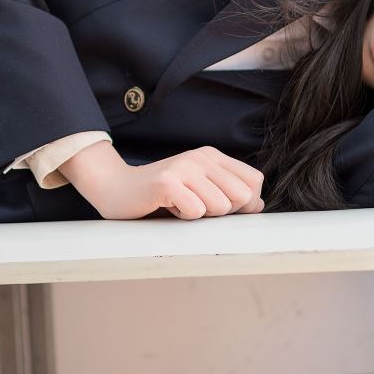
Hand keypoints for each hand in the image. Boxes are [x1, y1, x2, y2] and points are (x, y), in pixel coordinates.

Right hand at [63, 142, 264, 219]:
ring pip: (220, 206)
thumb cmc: (160, 194)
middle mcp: (201, 157)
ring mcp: (183, 167)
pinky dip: (183, 217)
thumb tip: (258, 204)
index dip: (246, 203)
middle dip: (224, 211)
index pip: (254, 181)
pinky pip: (195, 211)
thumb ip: (228, 193)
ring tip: (180, 205)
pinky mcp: (167, 182)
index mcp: (212, 156)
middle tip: (198, 207)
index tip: (222, 207)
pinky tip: (168, 206)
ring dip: (200, 215)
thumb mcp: (199, 189)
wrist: (115, 188)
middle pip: (242, 196)